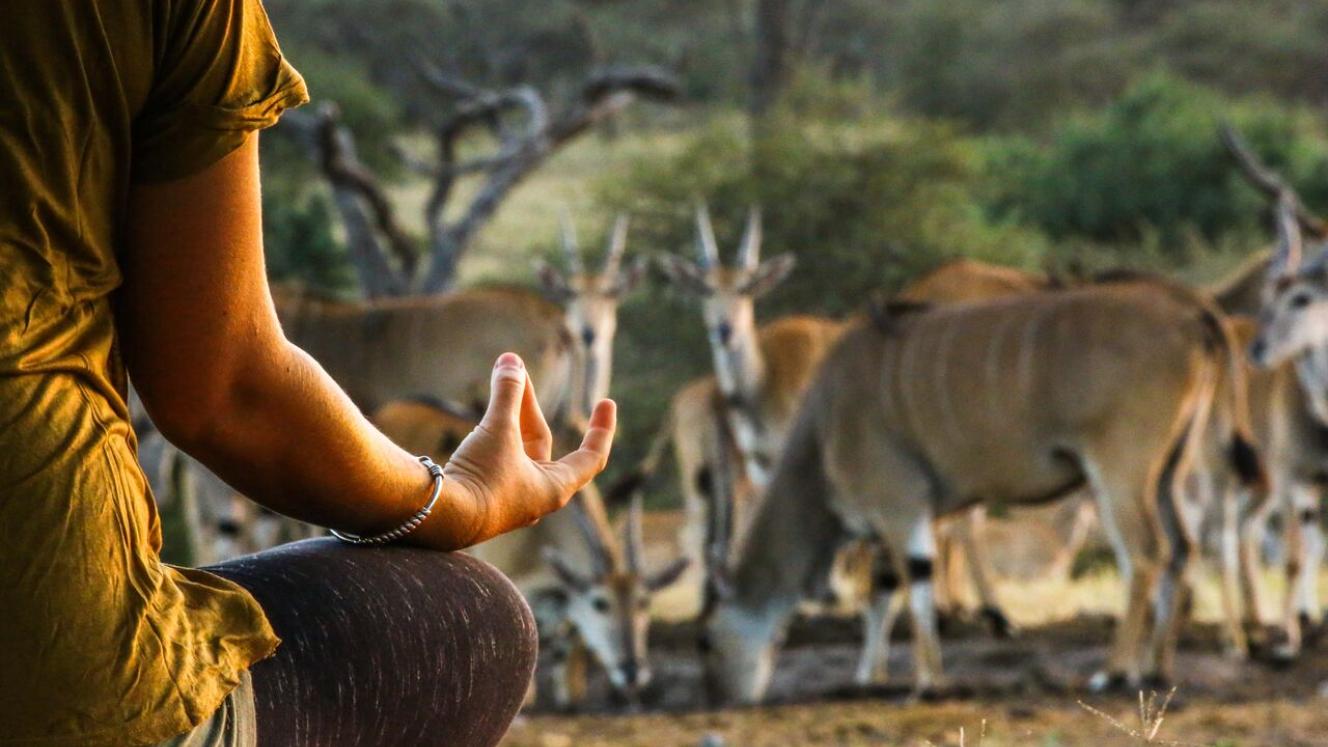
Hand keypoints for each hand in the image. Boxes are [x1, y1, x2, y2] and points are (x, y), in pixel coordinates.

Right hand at [441, 352, 615, 544]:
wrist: (440, 516)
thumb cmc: (481, 478)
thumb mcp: (498, 430)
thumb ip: (507, 393)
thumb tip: (510, 361)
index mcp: (554, 487)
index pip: (591, 457)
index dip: (601, 429)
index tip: (606, 403)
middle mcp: (536, 495)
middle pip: (540, 441)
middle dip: (527, 404)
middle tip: (513, 370)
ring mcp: (509, 498)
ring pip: (516, 448)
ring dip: (508, 416)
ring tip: (500, 380)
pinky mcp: (484, 496)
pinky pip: (497, 458)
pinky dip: (494, 434)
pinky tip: (481, 420)